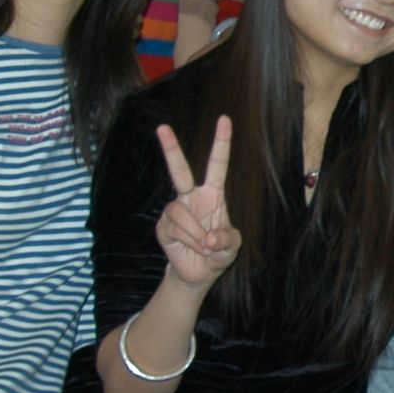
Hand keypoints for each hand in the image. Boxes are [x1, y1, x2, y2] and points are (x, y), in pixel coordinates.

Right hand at [152, 118, 240, 290]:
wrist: (199, 273)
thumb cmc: (218, 253)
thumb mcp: (232, 247)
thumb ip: (227, 240)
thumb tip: (208, 238)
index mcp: (212, 194)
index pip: (217, 164)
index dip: (221, 142)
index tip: (225, 119)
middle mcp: (191, 197)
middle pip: (179, 170)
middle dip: (170, 149)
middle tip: (161, 128)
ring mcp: (175, 210)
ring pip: (181, 213)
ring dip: (196, 233)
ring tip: (205, 246)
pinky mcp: (163, 226)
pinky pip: (175, 228)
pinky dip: (189, 241)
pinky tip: (194, 248)